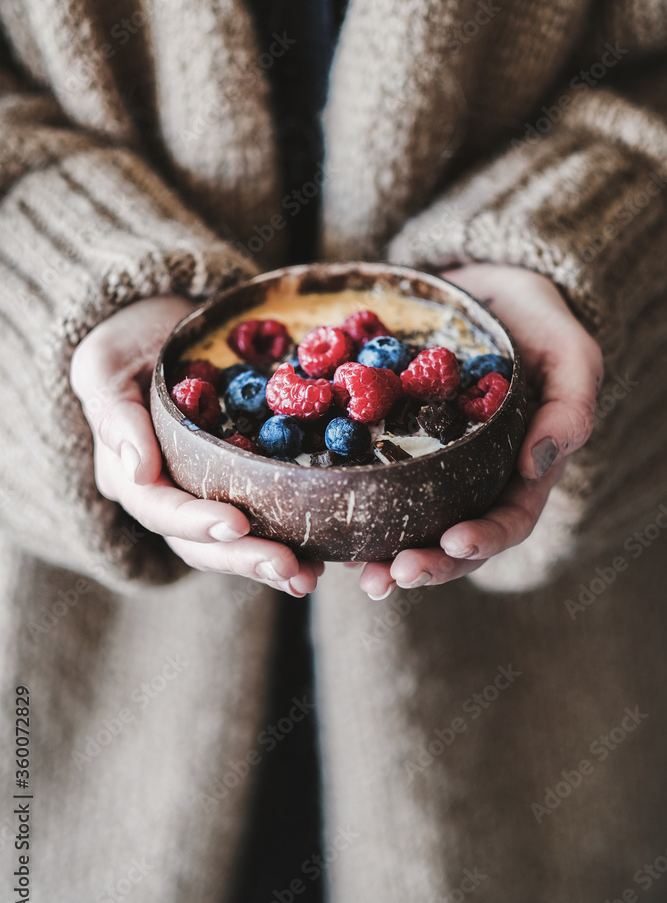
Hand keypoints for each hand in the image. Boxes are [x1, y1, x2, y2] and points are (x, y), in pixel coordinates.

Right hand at [70, 296, 322, 596]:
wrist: (164, 325)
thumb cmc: (130, 339)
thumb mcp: (106, 362)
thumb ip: (115, 414)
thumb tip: (137, 470)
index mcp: (129, 473)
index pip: (158, 508)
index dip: (195, 521)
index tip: (236, 524)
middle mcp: (167, 494)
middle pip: (199, 542)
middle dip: (242, 558)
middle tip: (287, 568)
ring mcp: (203, 493)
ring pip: (231, 543)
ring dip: (268, 562)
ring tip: (308, 577)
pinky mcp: (239, 483)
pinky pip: (262, 518)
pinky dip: (289, 538)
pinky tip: (323, 556)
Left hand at [356, 265, 602, 598]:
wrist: (482, 288)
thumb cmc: (535, 323)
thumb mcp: (569, 355)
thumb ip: (570, 407)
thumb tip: (537, 465)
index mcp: (519, 471)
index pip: (508, 521)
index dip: (483, 540)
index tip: (454, 542)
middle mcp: (473, 479)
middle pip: (453, 539)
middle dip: (425, 564)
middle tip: (388, 577)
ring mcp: (430, 466)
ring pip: (409, 522)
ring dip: (384, 553)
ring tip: (355, 569)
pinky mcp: (391, 444)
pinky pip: (371, 480)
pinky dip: (353, 504)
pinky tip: (327, 520)